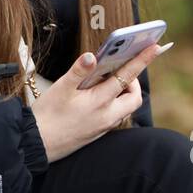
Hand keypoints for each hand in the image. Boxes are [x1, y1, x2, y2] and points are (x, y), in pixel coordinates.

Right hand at [30, 42, 167, 162]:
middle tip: (116, 70)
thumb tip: (93, 55)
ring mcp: (104, 126)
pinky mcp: (98, 132)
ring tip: (103, 82)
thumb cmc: (47, 116)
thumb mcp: (60, 89)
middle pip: (133, 97)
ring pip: (125, 108)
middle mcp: (107, 116)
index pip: (127, 76)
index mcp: (100, 102)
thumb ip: (79, 71)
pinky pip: (114, 115)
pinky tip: (95, 97)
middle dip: (132, 81)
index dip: (142, 60)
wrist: (37, 144)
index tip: (155, 47)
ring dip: (122, 93)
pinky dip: (112, 103)